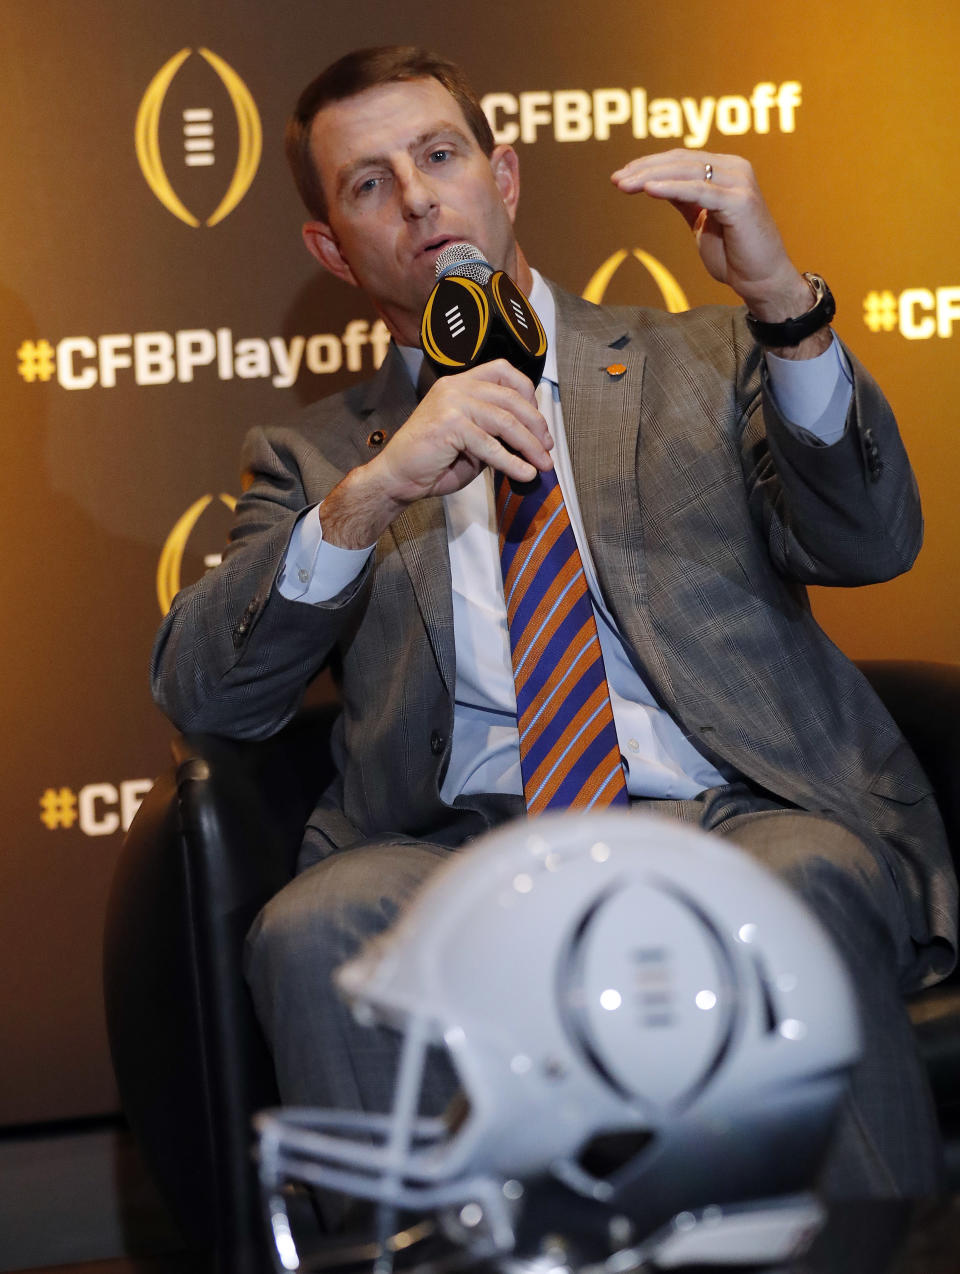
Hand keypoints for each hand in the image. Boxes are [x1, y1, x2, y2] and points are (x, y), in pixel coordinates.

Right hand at [319, 360, 553, 547]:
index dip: (528, 394)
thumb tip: (532, 440)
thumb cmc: (432, 461)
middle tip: (547, 448)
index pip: (503, 371)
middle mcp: (455, 387)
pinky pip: (490, 444)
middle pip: (511, 397)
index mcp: (459, 384)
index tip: (539, 422)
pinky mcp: (449, 425)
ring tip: (542, 464)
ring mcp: (451, 403)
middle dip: (536, 425)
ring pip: (505, 420)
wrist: (397, 477)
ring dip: (529, 445)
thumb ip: (495, 432)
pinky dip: (511, 462)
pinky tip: (524, 474)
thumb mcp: (471, 440)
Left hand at [610, 150, 812, 321]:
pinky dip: (672, 188)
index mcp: (727, 170)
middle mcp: (736, 169)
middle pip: (681, 161)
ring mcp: (740, 183)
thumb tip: (656, 184)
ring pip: (687, 172)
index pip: (681, 160)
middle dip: (644, 169)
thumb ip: (685, 200)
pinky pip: (699, 190)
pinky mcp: (740, 201)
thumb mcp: (702, 221)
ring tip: (624, 185)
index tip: (621, 177)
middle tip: (616, 180)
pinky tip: (648, 189)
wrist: (760, 281)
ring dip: (651, 176)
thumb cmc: (733, 255)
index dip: (649, 164)